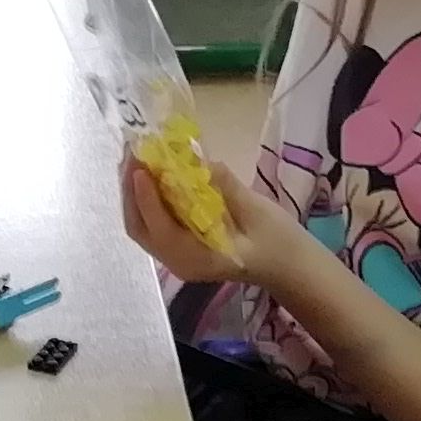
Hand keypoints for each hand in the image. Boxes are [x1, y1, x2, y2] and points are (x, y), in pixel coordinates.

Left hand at [119, 147, 272, 283]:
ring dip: (134, 193)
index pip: (161, 229)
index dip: (147, 198)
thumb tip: (199, 162)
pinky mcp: (180, 246)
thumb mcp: (257, 212)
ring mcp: (177, 256)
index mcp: (199, 260)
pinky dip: (147, 197)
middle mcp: (179, 262)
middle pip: (140, 228)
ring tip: (137, 157)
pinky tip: (151, 172)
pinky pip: (153, 221)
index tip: (141, 167)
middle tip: (133, 154)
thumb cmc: (279, 243)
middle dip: (130, 191)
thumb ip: (225, 188)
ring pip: (142, 225)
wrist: (289, 266)